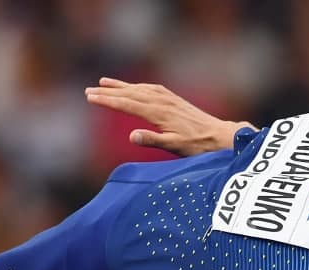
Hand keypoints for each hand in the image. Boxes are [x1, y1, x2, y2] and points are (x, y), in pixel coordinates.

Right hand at [85, 77, 251, 156]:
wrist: (220, 137)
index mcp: (158, 113)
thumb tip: (131, 136)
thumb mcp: (174, 147)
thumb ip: (152, 140)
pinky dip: (138, 86)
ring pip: (139, 89)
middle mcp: (162, 102)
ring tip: (103, 82)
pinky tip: (133, 87)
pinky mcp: (174, 100)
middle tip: (88, 91)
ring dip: (121, 86)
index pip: (127, 104)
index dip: (108, 101)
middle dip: (108, 92)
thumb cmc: (197, 146)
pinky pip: (151, 89)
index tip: (90, 98)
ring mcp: (169, 99)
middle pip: (130, 94)